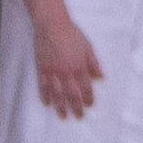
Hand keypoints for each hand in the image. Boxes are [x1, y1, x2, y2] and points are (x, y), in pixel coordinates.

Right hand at [28, 7, 102, 121]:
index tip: (89, 106)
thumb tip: (101, 78)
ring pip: (57, 94)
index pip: (85, 87)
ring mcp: (53, 71)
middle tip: (78, 117)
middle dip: (76, 107)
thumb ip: (94, 64)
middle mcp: (67, 72)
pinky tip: (47, 104)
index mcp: (79, 67)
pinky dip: (45, 96)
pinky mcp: (42, 68)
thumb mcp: (88, 47)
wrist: (52, 25)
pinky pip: (43, 86)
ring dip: (60, 107)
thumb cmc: (72, 34)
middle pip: (72, 94)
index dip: (88, 98)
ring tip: (63, 116)